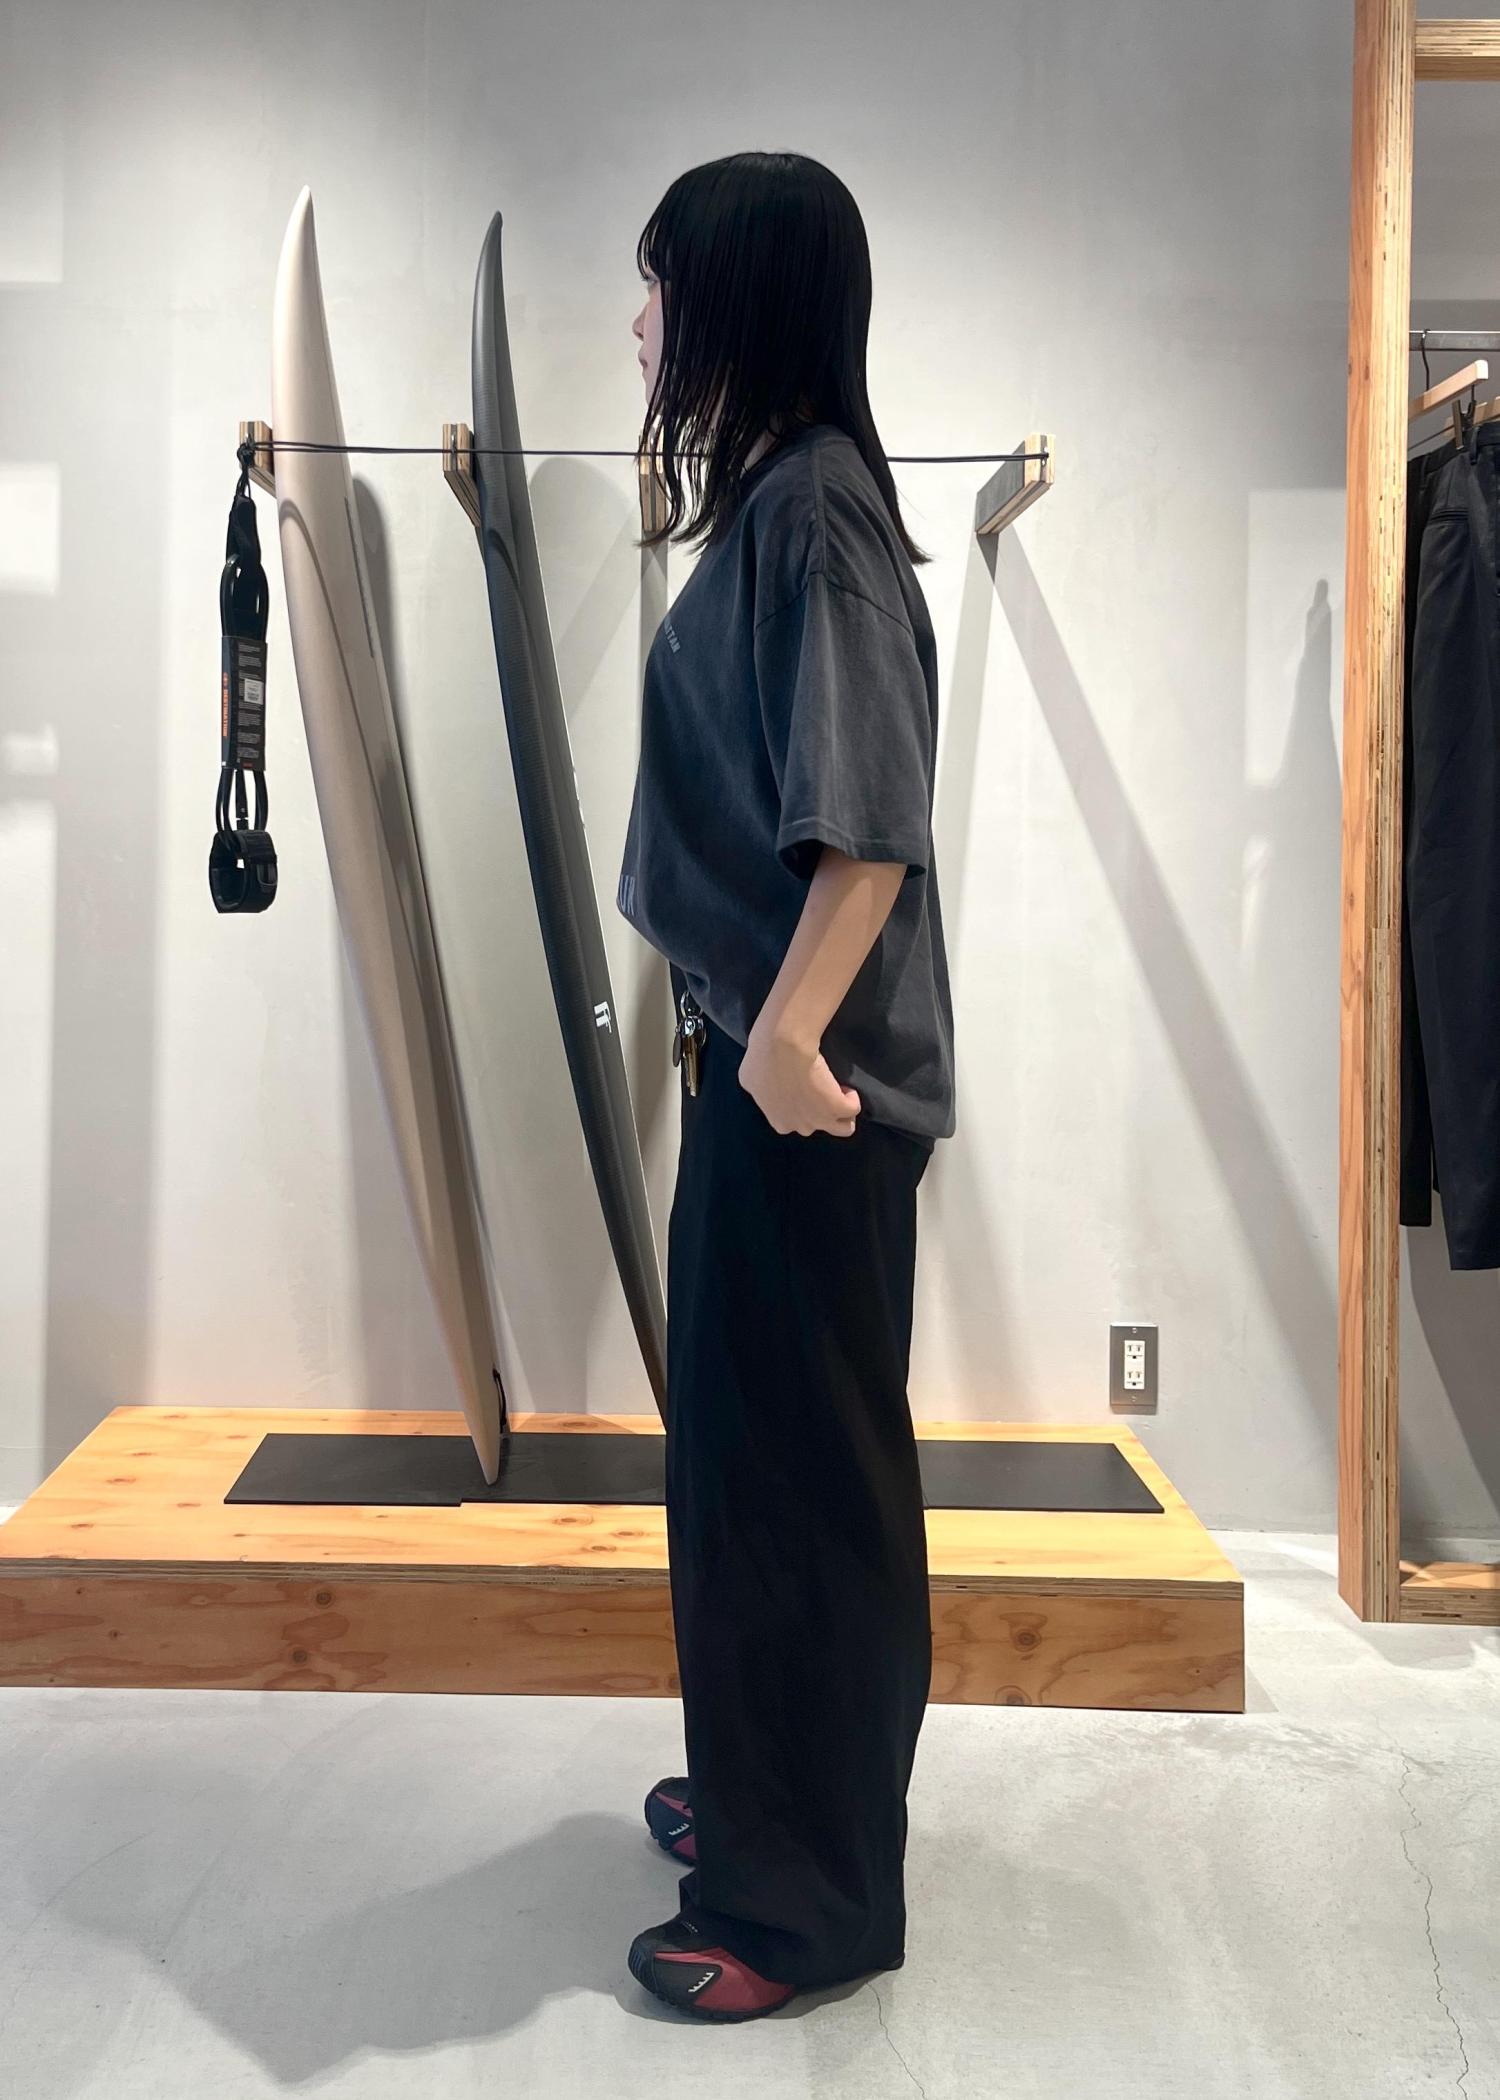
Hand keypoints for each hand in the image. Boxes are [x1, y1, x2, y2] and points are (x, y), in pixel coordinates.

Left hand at [739, 1017, 861, 1136]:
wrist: (782, 1048)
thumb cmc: (762, 1059)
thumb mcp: (750, 1078)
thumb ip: (760, 1089)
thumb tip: (765, 1086)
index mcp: (778, 1121)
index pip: (790, 1123)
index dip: (795, 1106)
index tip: (797, 1088)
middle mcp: (799, 1126)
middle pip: (814, 1124)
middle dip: (816, 1109)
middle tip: (816, 1086)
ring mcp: (820, 1119)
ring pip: (843, 1128)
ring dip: (842, 1114)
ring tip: (839, 1094)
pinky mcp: (838, 1107)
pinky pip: (852, 1109)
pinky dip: (852, 1098)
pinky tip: (845, 1086)